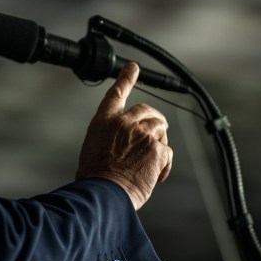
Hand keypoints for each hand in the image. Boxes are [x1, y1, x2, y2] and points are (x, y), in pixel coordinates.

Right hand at [75, 61, 172, 209]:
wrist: (103, 193)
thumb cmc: (95, 178)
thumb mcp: (93, 149)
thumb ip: (110, 138)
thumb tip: (122, 145)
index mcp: (104, 122)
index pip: (116, 93)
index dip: (126, 78)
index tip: (133, 67)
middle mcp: (123, 123)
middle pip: (146, 110)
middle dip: (155, 118)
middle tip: (159, 129)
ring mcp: (142, 134)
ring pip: (160, 129)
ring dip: (159, 142)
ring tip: (152, 161)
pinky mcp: (156, 149)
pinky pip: (167, 151)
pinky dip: (164, 164)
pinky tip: (156, 175)